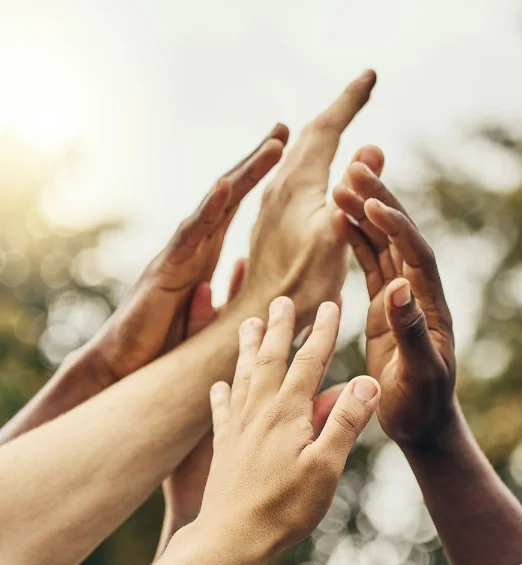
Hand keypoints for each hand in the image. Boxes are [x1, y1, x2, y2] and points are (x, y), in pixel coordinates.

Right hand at [82, 125, 287, 385]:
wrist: (125, 367)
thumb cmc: (164, 346)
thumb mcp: (210, 319)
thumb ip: (230, 296)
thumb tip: (254, 278)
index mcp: (205, 257)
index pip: (236, 211)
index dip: (260, 183)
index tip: (286, 154)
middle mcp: (192, 248)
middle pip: (227, 198)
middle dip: (255, 164)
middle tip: (283, 131)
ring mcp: (178, 255)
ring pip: (213, 208)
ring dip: (244, 175)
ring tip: (273, 147)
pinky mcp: (165, 271)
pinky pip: (189, 236)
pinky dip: (208, 210)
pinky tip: (226, 187)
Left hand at [198, 297, 379, 558]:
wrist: (231, 537)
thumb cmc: (284, 507)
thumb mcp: (326, 467)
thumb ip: (345, 421)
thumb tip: (367, 381)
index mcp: (287, 412)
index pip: (309, 361)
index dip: (323, 331)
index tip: (332, 303)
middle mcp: (259, 411)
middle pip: (270, 358)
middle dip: (280, 327)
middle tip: (281, 299)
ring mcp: (238, 427)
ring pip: (243, 375)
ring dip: (248, 347)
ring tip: (248, 323)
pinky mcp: (224, 446)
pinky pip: (222, 410)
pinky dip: (222, 393)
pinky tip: (219, 385)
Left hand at [242, 71, 376, 327]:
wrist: (263, 314)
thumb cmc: (301, 284)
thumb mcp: (334, 236)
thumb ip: (352, 192)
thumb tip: (371, 148)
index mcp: (297, 183)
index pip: (326, 127)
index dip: (350, 100)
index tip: (371, 75)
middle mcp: (278, 186)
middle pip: (309, 135)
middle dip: (338, 110)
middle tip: (360, 90)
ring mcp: (271, 204)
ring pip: (297, 154)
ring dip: (320, 132)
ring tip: (339, 120)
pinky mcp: (270, 223)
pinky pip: (292, 175)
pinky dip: (310, 159)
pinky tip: (312, 170)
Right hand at [333, 158, 455, 446]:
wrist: (422, 423)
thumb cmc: (423, 405)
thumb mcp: (420, 374)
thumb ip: (411, 331)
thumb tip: (399, 288)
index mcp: (430, 307)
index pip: (415, 256)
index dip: (396, 227)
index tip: (372, 203)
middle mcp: (417, 295)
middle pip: (399, 237)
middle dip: (379, 201)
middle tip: (354, 167)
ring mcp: (400, 299)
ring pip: (382, 246)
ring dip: (364, 214)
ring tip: (340, 184)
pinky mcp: (383, 308)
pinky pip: (370, 266)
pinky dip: (355, 241)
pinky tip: (339, 221)